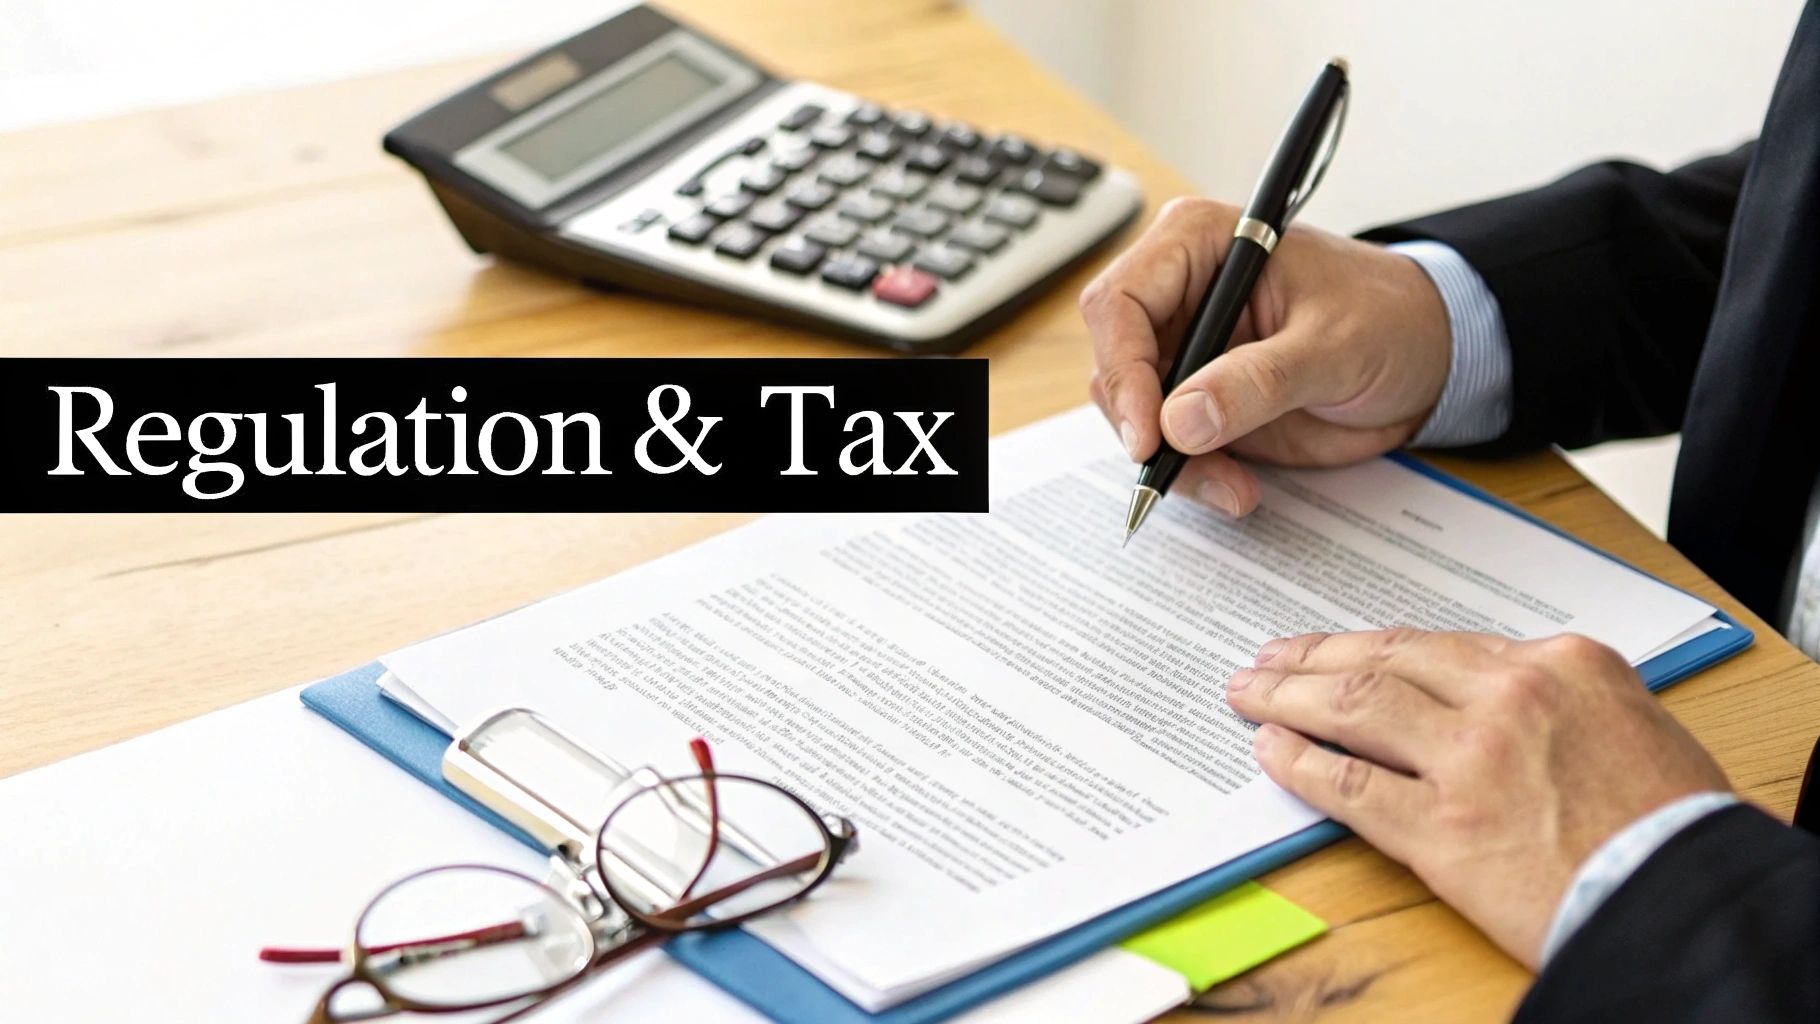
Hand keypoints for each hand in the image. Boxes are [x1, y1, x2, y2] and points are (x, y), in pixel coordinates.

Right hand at [1081, 197, 1452, 516]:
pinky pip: (1168, 446)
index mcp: (1199, 245)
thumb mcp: (1335, 345)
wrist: (1428, 357)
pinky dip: (1194, 475)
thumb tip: (1180, 420)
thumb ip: (1259, 380)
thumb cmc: (1389, 317)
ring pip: (1135, 415)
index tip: (1149, 433)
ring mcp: (1186, 350)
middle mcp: (1178, 295)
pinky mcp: (1199, 400)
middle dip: (1144, 427)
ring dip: (1174, 463)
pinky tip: (1238, 488)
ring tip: (1234, 487)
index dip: (1122, 369)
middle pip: (1115, 365)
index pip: (1121, 303)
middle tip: (1187, 469)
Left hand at [1225, 629, 1730, 967]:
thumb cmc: (1671, 822)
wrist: (1688, 896)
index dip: (1372, 646)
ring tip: (1249, 693)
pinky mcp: (1442, 828)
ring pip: (1354, 706)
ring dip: (1288, 696)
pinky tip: (1272, 751)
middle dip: (1313, 658)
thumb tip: (1486, 700)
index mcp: (1560, 662)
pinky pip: (1350, 785)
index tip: (1336, 648)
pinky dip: (1301, 762)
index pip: (1437, 645)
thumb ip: (1553, 700)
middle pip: (1384, 662)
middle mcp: (1508, 695)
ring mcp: (1469, 759)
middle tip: (1268, 659)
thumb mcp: (1627, 722)